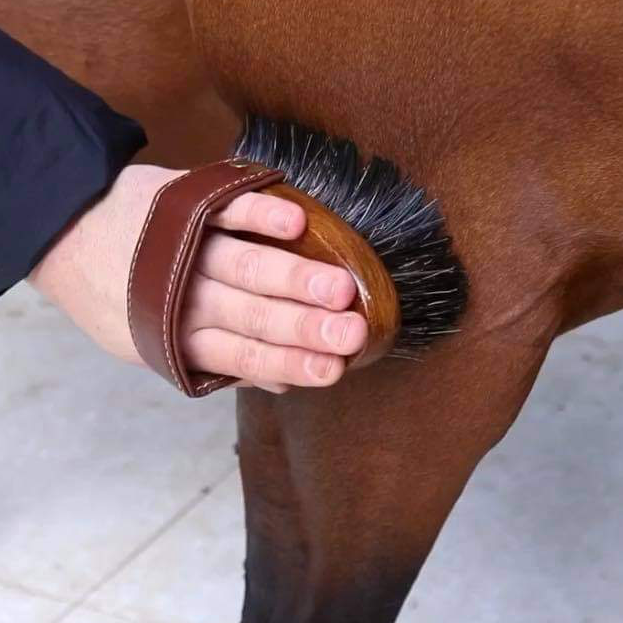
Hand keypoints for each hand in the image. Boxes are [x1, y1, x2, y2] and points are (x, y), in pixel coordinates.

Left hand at [28, 165, 367, 393]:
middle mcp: (182, 295)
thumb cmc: (121, 293)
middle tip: (353, 331)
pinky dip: (259, 215)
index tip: (336, 368)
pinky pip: (224, 208)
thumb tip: (287, 383)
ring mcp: (183, 246)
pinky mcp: (183, 201)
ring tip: (339, 289)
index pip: (244, 356)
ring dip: (292, 278)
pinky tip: (295, 224)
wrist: (69, 229)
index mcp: (177, 337)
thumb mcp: (155, 342)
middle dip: (305, 326)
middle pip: (251, 314)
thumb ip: (221, 361)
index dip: (291, 363)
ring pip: (244, 266)